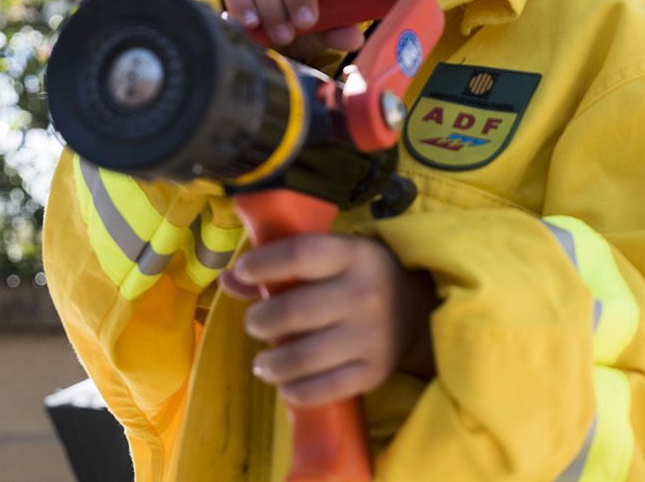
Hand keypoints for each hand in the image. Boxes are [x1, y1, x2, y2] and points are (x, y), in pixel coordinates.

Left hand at [220, 233, 437, 404]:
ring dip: (270, 363)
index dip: (262, 264)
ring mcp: (372, 337)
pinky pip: (323, 389)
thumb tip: (228, 280)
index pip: (298, 254)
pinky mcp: (374, 373)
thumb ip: (279, 266)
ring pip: (303, 358)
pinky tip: (286, 384)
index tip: (243, 272)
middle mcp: (365, 294)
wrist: (417, 310)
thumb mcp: (330, 258)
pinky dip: (295, 391)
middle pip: (293, 312)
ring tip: (262, 363)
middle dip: (259, 321)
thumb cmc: (358, 277)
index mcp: (353, 255)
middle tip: (255, 325)